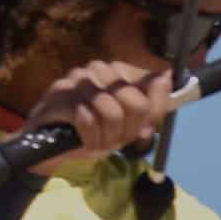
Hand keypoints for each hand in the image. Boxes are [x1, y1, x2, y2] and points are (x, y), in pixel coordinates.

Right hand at [21, 61, 175, 169]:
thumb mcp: (129, 126)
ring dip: (107, 137)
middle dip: (127, 130)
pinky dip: (91, 139)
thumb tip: (167, 76)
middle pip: (134, 101)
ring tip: (97, 142)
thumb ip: (151, 106)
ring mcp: (77, 80)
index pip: (151, 88)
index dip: (147, 118)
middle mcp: (97, 70)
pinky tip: (85, 143)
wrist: (52, 149)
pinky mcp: (60, 95)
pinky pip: (88, 120)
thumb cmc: (93, 133)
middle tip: (113, 140)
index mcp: (117, 72)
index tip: (136, 130)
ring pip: (111, 111)